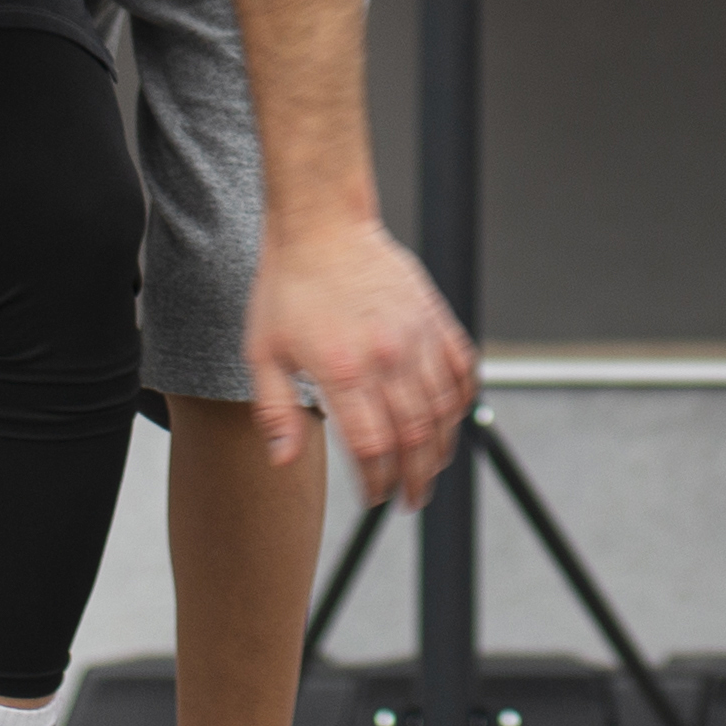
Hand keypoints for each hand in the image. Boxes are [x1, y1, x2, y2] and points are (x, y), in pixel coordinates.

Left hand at [244, 218, 474, 510]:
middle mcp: (387, 357)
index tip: (372, 497)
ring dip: (440, 450)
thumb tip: (282, 461)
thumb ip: (275, 411)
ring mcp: (417, 336)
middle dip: (414, 479)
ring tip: (429, 471)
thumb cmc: (287, 287)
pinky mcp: (435, 318)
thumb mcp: (263, 352)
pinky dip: (463, 402)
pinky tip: (451, 422)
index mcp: (343, 370)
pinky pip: (463, 371)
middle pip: (414, 438)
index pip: (372, 447)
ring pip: (444, 411)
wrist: (321, 225)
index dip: (376, 482)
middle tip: (409, 500)